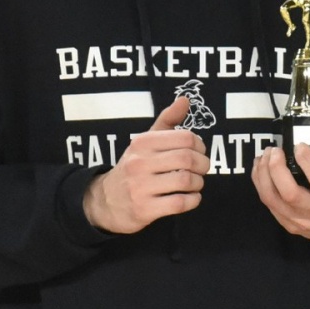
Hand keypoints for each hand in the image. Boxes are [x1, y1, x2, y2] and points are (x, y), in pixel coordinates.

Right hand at [82, 96, 208, 232]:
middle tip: (202, 170)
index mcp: (143, 143)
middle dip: (203, 165)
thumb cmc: (134, 168)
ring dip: (198, 183)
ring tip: (195, 184)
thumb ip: (167, 121)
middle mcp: (139, 162)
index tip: (200, 152)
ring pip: (185, 180)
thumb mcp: (146, 142)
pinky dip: (193, 200)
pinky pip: (179, 203)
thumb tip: (185, 99)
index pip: (185, 137)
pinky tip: (191, 198)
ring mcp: (140, 187)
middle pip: (187, 159)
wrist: (105, 201)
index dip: (200, 145)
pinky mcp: (144, 209)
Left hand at [251, 132, 309, 247]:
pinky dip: (260, 184)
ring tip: (264, 156)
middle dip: (276, 168)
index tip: (300, 145)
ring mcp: (300, 221)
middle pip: (289, 192)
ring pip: (272, 199)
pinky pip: (268, 204)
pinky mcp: (289, 224)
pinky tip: (261, 168)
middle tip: (275, 150)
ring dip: (263, 175)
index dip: (306, 160)